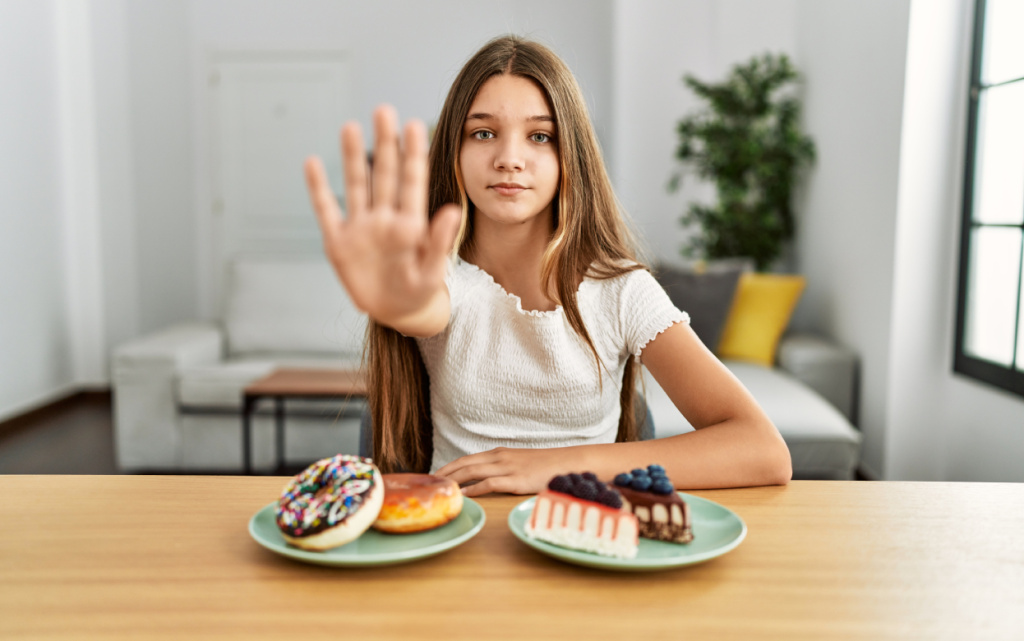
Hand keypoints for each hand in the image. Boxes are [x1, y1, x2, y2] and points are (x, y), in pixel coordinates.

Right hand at [304, 105, 461, 329]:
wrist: (397, 311)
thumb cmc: (420, 291)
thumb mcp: (432, 272)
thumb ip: (440, 242)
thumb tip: (453, 211)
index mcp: (410, 224)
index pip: (412, 182)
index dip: (412, 154)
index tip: (413, 126)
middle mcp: (384, 218)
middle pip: (384, 175)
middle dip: (384, 144)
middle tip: (384, 110)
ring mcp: (360, 227)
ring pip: (356, 185)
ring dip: (353, 157)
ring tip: (351, 127)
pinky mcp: (338, 242)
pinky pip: (326, 210)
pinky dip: (318, 188)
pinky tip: (313, 163)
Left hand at [435, 447, 574, 496]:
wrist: (568, 463)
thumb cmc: (545, 466)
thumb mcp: (520, 463)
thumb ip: (503, 469)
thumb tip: (486, 481)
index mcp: (499, 453)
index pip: (466, 459)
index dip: (449, 467)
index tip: (435, 475)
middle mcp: (500, 457)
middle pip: (464, 463)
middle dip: (445, 473)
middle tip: (429, 483)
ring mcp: (507, 468)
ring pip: (472, 471)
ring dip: (454, 480)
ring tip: (440, 488)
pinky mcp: (516, 480)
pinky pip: (489, 484)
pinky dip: (473, 490)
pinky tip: (463, 496)